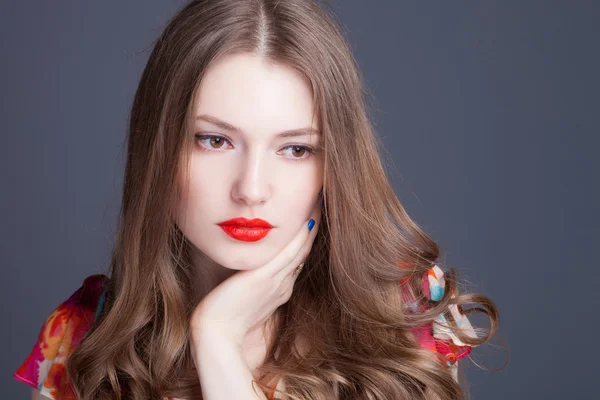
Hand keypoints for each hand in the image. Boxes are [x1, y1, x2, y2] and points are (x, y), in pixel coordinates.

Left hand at [189, 197, 321, 362]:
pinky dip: (300, 237)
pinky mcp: (264, 278)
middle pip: (303, 252)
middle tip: (320, 205)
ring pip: (301, 250)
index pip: (296, 259)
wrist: (217, 335)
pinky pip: (289, 253)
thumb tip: (247, 271)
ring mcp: (276, 282)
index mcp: (279, 290)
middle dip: (313, 229)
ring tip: (320, 206)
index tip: (310, 220)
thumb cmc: (223, 319)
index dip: (305, 240)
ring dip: (312, 228)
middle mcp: (283, 285)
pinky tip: (308, 220)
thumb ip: (250, 285)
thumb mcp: (242, 299)